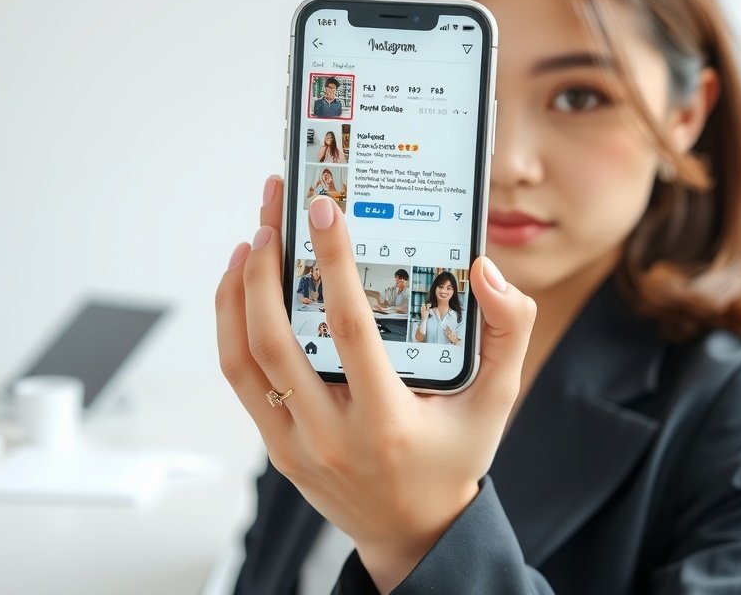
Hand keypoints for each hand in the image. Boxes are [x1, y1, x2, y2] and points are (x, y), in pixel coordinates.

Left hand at [217, 176, 535, 591]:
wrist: (413, 530)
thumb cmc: (453, 456)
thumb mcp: (497, 400)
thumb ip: (507, 331)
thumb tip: (485, 271)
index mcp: (387, 420)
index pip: (350, 328)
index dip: (332, 263)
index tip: (324, 209)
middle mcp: (332, 435)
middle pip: (276, 341)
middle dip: (267, 267)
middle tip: (277, 212)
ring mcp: (295, 444)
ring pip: (243, 359)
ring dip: (238, 293)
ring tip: (254, 239)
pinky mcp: (275, 445)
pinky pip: (240, 378)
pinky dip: (232, 326)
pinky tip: (244, 287)